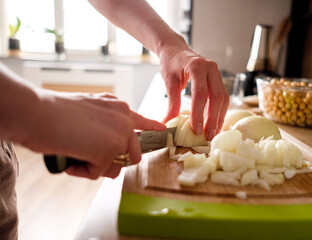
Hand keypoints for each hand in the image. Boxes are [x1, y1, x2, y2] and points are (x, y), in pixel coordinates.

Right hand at [22, 91, 165, 178]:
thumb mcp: (88, 117)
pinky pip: (99, 172)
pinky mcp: (111, 149)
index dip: (153, 127)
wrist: (39, 112)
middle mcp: (125, 118)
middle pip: (132, 152)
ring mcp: (121, 134)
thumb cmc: (55, 113)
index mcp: (117, 107)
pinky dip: (84, 170)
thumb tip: (113, 167)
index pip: (142, 120)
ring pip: (117, 164)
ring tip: (76, 155)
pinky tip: (72, 159)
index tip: (163, 130)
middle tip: (91, 158)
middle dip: (113, 160)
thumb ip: (103, 135)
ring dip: (96, 166)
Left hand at [159, 45, 228, 140]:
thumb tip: (168, 123)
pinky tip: (215, 123)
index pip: (200, 93)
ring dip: (219, 117)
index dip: (199, 113)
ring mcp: (217, 73)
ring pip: (223, 98)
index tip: (196, 129)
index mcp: (197, 67)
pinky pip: (222, 96)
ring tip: (213, 133)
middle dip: (213, 118)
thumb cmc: (171, 63)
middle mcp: (211, 68)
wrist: (176, 49)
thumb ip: (172, 103)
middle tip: (208, 136)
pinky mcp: (218, 79)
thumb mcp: (169, 82)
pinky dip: (220, 111)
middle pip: (217, 97)